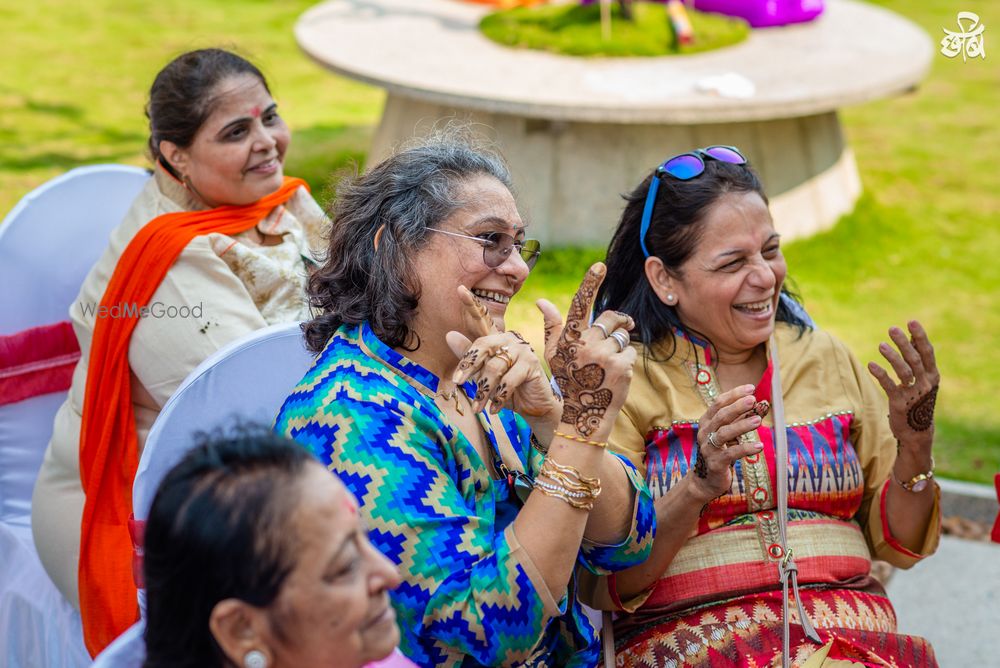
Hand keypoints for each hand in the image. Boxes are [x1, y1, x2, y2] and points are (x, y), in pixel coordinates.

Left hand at [447, 287, 560, 420]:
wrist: (533, 407)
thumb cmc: (506, 390)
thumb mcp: (483, 376)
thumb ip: (468, 357)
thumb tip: (449, 335)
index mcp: (495, 339)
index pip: (481, 319)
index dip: (471, 304)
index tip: (459, 289)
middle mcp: (509, 339)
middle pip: (483, 345)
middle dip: (468, 365)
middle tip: (457, 382)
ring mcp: (522, 350)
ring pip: (494, 367)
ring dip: (483, 390)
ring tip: (478, 407)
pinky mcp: (531, 364)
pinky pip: (508, 381)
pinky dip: (498, 397)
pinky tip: (494, 409)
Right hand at [535, 263, 636, 440]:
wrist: (584, 415)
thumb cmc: (568, 381)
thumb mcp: (554, 355)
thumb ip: (552, 326)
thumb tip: (542, 300)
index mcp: (570, 338)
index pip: (580, 304)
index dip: (590, 283)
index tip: (599, 265)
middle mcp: (586, 343)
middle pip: (611, 318)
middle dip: (619, 320)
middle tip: (624, 323)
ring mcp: (605, 355)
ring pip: (622, 336)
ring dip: (620, 345)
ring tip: (609, 363)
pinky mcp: (622, 366)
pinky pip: (630, 351)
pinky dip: (626, 360)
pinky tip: (615, 374)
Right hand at [690, 385, 764, 501]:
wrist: (707, 481)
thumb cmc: (721, 452)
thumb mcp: (730, 433)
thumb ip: (743, 418)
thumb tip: (762, 403)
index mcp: (707, 422)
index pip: (718, 403)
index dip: (734, 394)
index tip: (751, 388)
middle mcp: (705, 433)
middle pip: (721, 416)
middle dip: (737, 406)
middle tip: (753, 400)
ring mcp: (708, 448)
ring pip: (724, 433)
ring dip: (742, 425)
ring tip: (759, 421)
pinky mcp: (715, 463)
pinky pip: (731, 454)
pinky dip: (745, 449)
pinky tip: (759, 447)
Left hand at [867, 320, 939, 452]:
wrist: (916, 430)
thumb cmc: (917, 399)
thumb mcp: (922, 380)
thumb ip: (917, 360)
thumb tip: (910, 335)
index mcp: (932, 375)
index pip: (928, 352)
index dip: (920, 336)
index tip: (911, 321)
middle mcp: (926, 383)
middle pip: (915, 359)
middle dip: (904, 343)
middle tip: (892, 329)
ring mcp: (913, 393)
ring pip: (904, 371)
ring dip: (892, 357)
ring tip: (881, 345)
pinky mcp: (899, 403)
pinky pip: (889, 385)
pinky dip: (880, 374)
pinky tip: (871, 364)